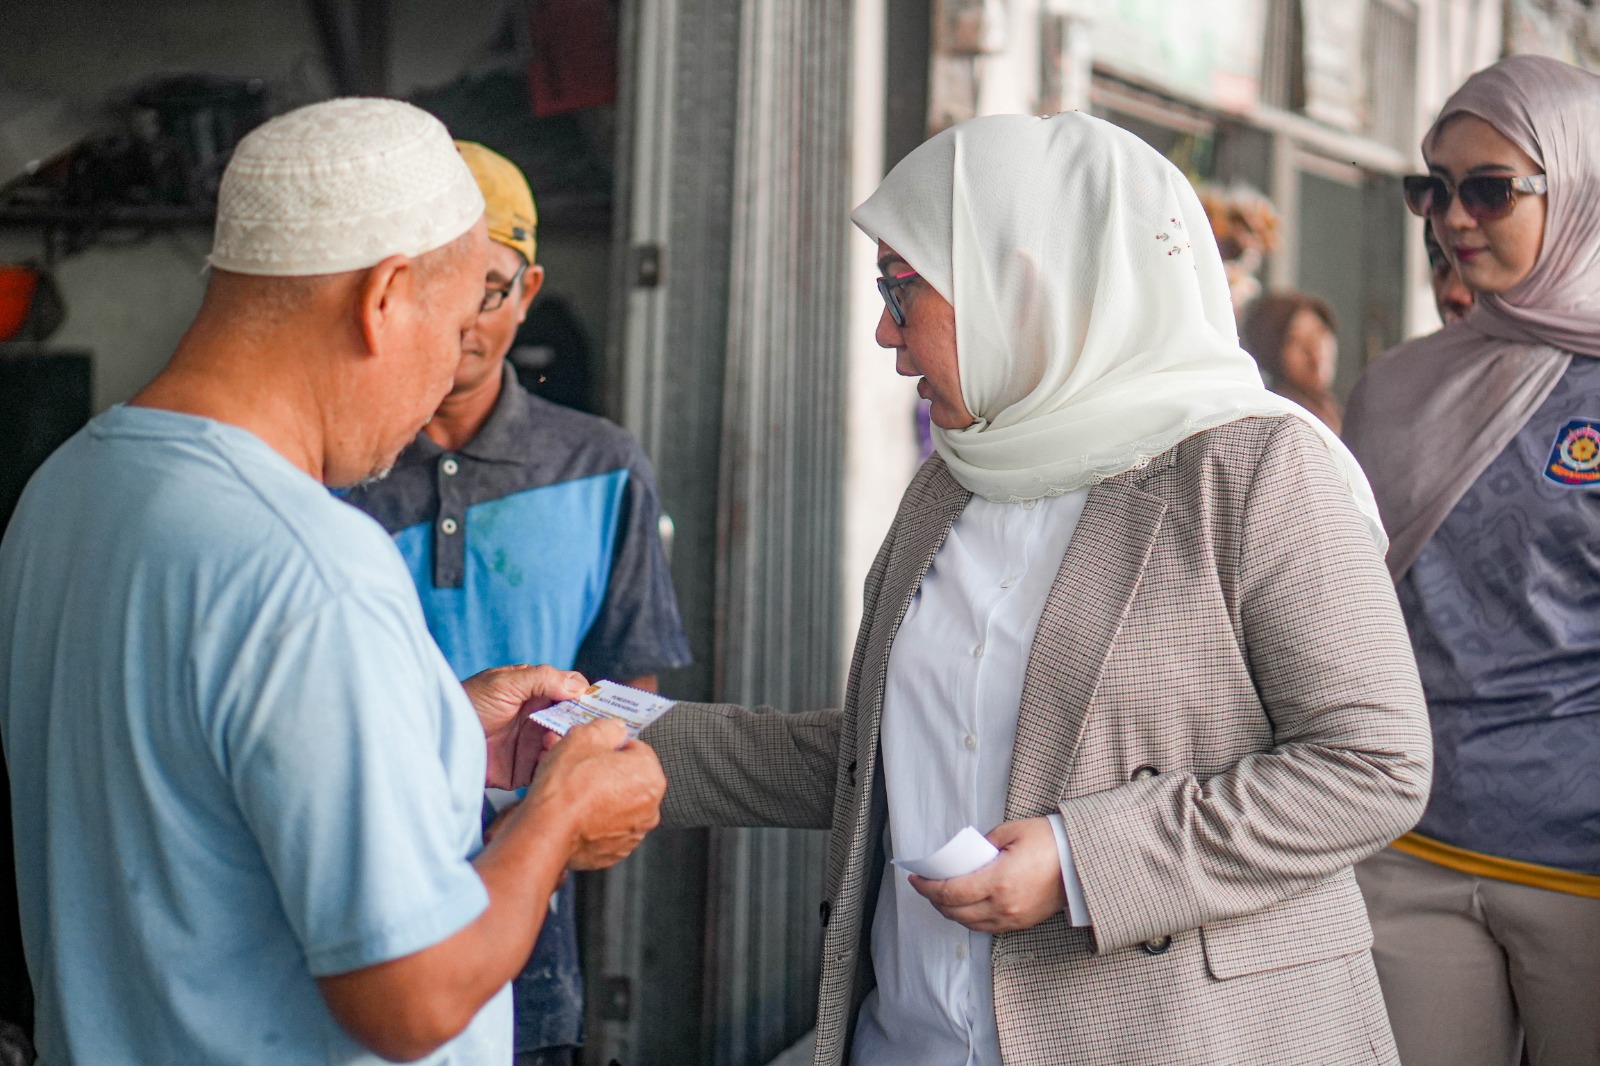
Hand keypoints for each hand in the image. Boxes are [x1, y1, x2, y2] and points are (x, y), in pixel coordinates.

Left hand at [462, 664, 587, 789]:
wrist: (440, 739)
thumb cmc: (467, 702)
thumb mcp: (505, 682)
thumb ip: (543, 678)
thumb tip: (580, 686)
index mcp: (536, 694)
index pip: (572, 695)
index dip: (585, 700)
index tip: (594, 706)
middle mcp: (537, 720)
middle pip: (572, 724)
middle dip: (575, 726)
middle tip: (567, 727)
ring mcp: (530, 746)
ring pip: (562, 749)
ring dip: (561, 747)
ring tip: (548, 744)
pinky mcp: (521, 771)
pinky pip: (546, 772)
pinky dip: (550, 768)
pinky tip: (542, 761)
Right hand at [524, 718, 665, 870]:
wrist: (547, 828)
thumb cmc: (568, 785)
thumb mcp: (585, 737)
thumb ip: (608, 728)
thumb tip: (616, 730)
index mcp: (650, 776)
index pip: (636, 750)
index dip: (611, 747)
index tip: (593, 751)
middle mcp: (650, 808)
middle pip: (628, 779)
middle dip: (605, 772)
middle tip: (579, 768)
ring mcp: (633, 833)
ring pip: (617, 804)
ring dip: (601, 796)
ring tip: (573, 791)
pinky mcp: (615, 853)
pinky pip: (607, 829)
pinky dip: (595, 821)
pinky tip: (576, 814)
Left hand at [908, 817, 1066, 933]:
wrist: (1082, 863)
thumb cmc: (1050, 843)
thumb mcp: (1011, 831)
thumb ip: (983, 844)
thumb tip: (965, 856)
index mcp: (998, 881)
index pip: (950, 892)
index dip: (927, 887)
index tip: (916, 878)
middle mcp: (1003, 905)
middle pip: (955, 912)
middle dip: (934, 900)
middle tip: (925, 885)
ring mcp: (1013, 918)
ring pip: (969, 924)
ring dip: (950, 912)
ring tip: (941, 896)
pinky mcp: (1022, 923)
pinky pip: (987, 928)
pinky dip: (970, 919)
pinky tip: (965, 906)